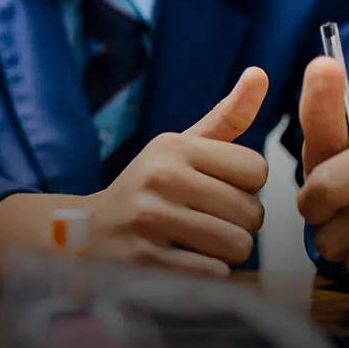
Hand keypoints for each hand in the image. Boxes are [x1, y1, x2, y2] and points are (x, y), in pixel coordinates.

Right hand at [86, 67, 269, 275]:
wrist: (88, 232)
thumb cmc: (148, 188)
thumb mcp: (180, 147)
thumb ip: (227, 116)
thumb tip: (260, 73)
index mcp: (173, 147)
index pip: (257, 169)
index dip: (245, 186)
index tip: (217, 189)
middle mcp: (161, 178)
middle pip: (252, 212)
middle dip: (238, 224)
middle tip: (205, 221)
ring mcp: (151, 220)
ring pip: (237, 245)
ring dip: (224, 252)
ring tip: (195, 242)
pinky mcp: (147, 261)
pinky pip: (215, 274)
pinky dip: (208, 275)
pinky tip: (181, 260)